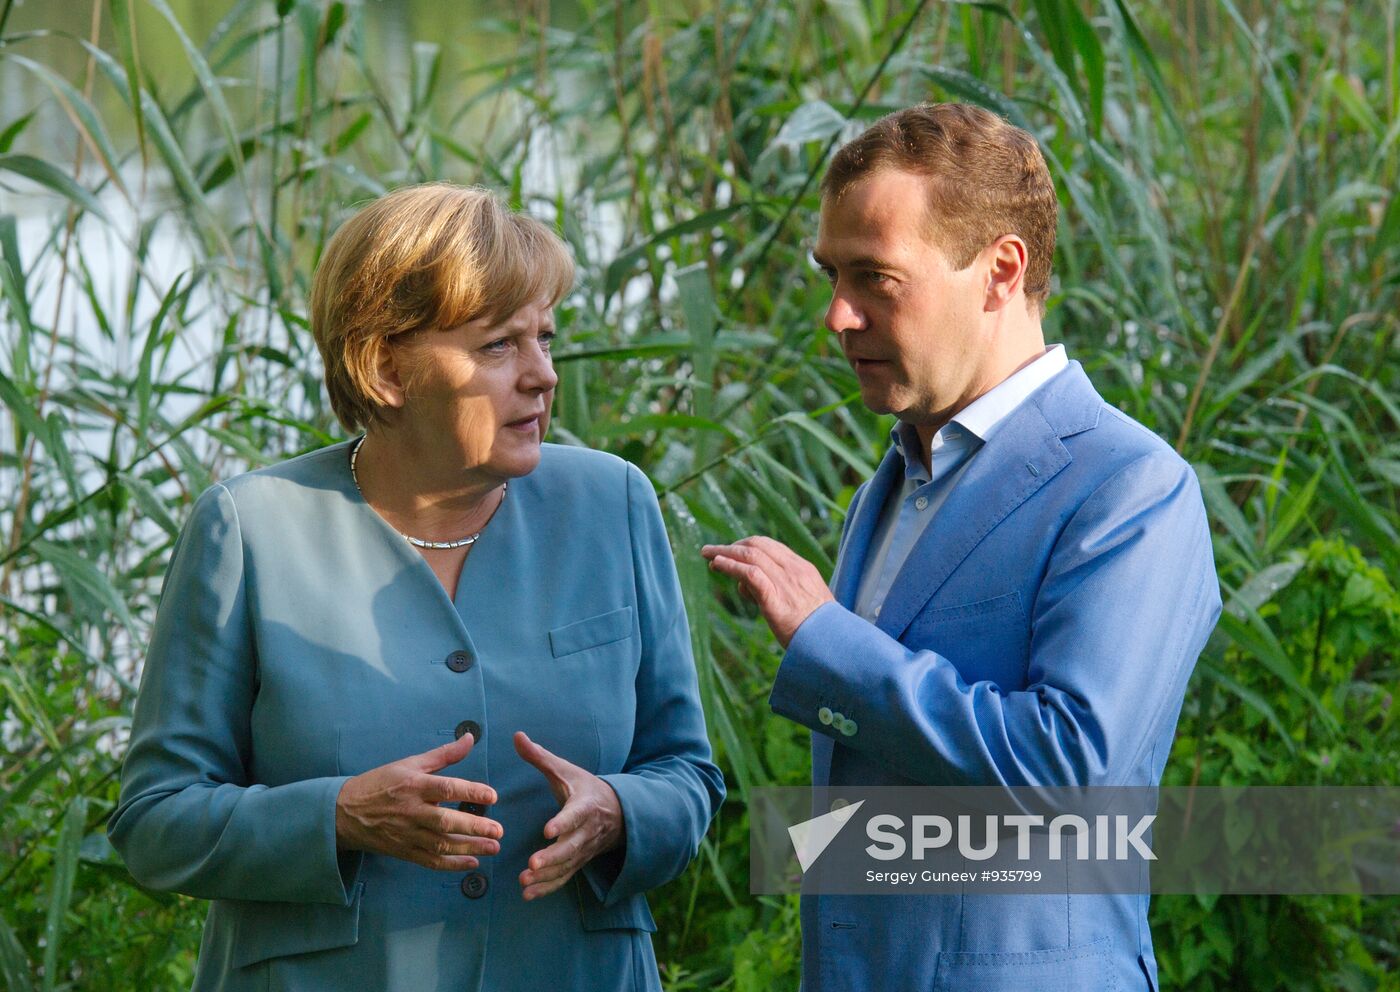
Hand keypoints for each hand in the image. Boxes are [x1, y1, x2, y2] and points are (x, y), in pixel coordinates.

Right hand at [335, 733, 502, 871]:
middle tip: (498, 831)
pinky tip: (472, 863)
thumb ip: (444, 754)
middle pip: (445, 822)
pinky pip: (430, 861)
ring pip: (440, 845)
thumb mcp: (410, 763)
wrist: (345, 812)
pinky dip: (451, 865)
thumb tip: (471, 738)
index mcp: (413, 786)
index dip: (470, 792)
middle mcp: (410, 811)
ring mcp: (406, 834)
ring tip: (493, 848)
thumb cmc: (381, 783)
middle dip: (474, 828)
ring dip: (469, 848)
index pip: (445, 789)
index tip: (492, 796)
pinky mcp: (403, 851)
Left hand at [513, 731, 622, 900]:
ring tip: (524, 882)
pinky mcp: (578, 862)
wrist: (618, 811)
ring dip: (546, 876)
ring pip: (567, 866)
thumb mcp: (566, 770)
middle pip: (571, 847)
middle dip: (552, 857)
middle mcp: (587, 831)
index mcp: (585, 805)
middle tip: (532, 865)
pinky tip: (528, 894)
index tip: (548, 830)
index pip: (575, 815)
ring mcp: (584, 850)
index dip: (563, 823)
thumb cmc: (585, 788)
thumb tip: (516, 736)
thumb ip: (540, 757)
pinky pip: (564, 878)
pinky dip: (548, 888)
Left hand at [701, 535, 834, 646]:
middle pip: (758, 545)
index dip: (748, 546)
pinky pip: (749, 574)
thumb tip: (755, 592)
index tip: (733, 552)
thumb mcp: (808, 603)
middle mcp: (793, 570)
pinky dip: (731, 566)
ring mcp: (784, 582)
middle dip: (734, 545)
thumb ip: (785, 592)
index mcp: (803, 569)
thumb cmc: (819, 629)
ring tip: (708, 554)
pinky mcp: (774, 598)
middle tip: (714, 551)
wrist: (831, 643)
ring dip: (725, 552)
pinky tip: (717, 565)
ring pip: (750, 555)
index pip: (772, 547)